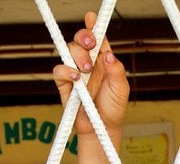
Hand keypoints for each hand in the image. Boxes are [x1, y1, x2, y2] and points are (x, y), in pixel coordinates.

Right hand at [53, 11, 129, 137]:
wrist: (102, 129)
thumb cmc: (113, 109)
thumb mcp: (121, 88)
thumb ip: (117, 70)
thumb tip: (108, 54)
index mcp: (102, 60)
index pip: (97, 38)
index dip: (94, 25)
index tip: (92, 18)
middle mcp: (88, 63)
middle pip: (80, 39)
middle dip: (84, 36)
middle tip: (91, 43)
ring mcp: (75, 72)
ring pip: (69, 50)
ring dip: (78, 55)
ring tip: (87, 69)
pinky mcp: (64, 84)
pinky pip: (59, 70)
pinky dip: (66, 70)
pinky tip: (76, 77)